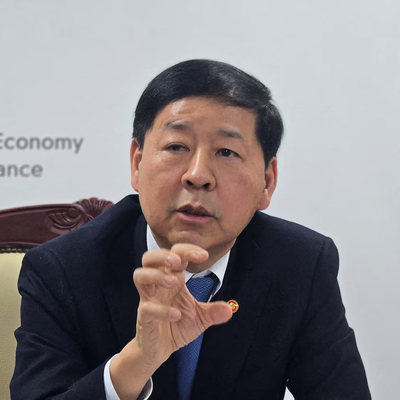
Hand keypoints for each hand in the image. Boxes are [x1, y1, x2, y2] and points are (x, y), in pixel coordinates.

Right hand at [134, 243, 231, 366]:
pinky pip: (147, 308)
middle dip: (162, 255)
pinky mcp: (144, 317)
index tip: (204, 256)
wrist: (160, 350)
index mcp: (173, 279)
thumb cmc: (177, 326)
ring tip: (174, 282)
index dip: (187, 250)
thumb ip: (213, 311)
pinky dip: (161, 310)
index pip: (175, 255)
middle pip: (149, 258)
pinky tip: (176, 315)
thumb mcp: (200, 318)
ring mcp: (149, 299)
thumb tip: (230, 309)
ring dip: (156, 275)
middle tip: (178, 262)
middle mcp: (158, 285)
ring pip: (140, 276)